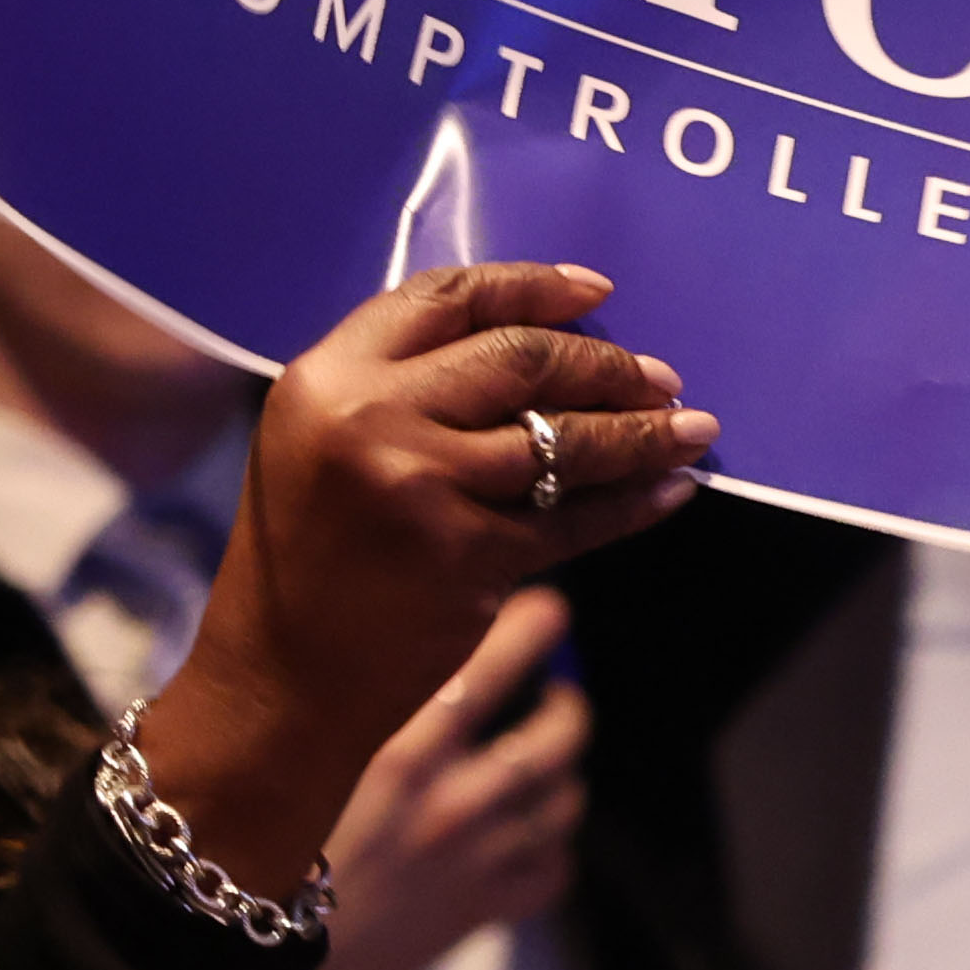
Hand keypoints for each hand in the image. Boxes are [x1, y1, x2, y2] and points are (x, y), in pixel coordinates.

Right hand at [137, 264, 708, 893]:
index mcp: (328, 377)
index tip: (596, 293)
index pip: (447, 297)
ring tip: (690, 425)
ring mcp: (423, 489)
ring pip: (561, 438)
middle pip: (518, 358)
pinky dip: (632, 502)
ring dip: (641, 431)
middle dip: (603, 362)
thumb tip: (533, 347)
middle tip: (659, 376)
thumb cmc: (305, 557)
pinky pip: (573, 519)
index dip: (531, 287)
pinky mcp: (469, 558)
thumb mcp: (317, 441)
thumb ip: (400, 386)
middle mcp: (372, 419)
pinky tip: (670, 489)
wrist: (279, 681)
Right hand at [273, 589, 586, 969]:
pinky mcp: (484, 911)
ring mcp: (476, 861)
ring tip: (541, 765)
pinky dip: (551, 848)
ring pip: (567, 799)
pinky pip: (556, 869)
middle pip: (558, 734)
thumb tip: (396, 624)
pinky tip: (526, 835)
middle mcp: (451, 802)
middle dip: (566, 704)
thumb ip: (359, 693)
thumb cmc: (279, 832)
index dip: (533, 628)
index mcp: (401, 752)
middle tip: (554, 696)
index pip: (492, 667)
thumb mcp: (311, 752)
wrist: (271, 947)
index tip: (547, 610)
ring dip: (562, 775)